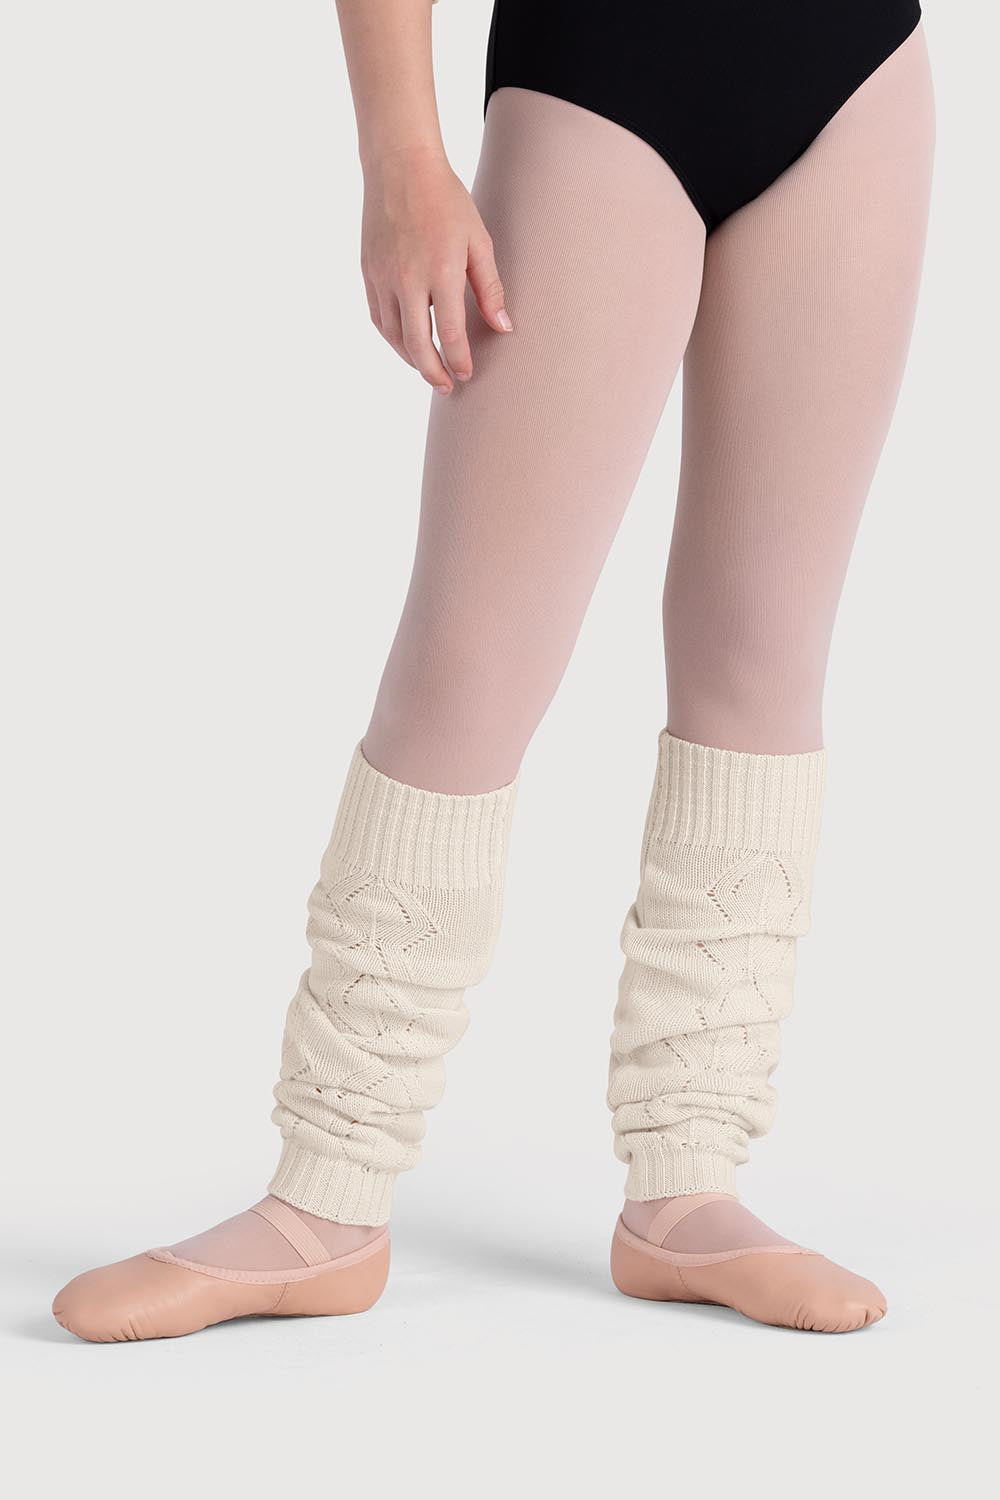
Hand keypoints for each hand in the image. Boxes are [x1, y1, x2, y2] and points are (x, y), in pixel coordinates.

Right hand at [361, 144, 511, 392]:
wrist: (400, 166)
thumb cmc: (446, 200)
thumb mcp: (478, 241)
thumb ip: (490, 288)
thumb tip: (503, 327)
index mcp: (440, 270)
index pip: (449, 334)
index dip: (459, 361)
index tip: (467, 374)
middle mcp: (407, 278)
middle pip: (417, 345)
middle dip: (433, 372)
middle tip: (446, 386)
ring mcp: (383, 276)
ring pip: (394, 336)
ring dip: (412, 359)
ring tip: (428, 368)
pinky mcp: (368, 272)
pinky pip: (379, 318)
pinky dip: (392, 338)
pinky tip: (406, 344)